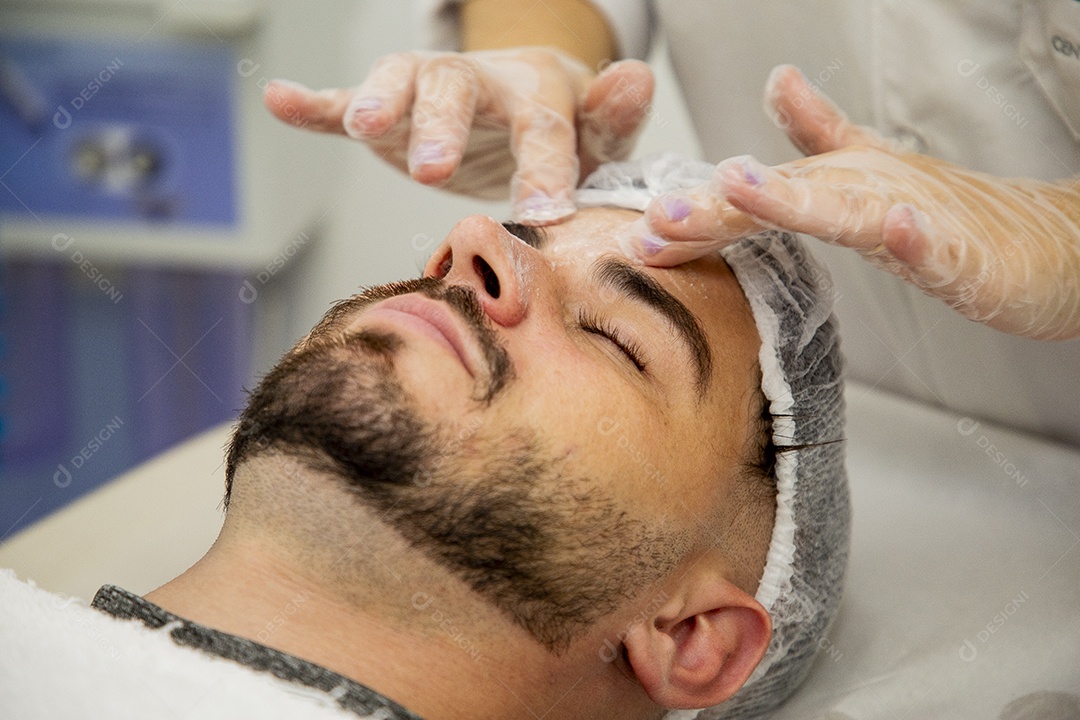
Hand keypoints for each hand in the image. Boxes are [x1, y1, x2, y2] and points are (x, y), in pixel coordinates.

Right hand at [263, 48, 653, 224]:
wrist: (520, 106)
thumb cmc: (562, 131)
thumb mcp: (593, 133)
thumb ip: (612, 118)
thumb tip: (639, 77)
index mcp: (535, 93)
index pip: (541, 127)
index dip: (542, 167)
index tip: (542, 213)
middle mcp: (477, 83)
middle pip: (455, 90)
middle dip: (441, 127)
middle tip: (431, 170)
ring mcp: (426, 92)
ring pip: (400, 84)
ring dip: (378, 101)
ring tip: (360, 126)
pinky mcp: (389, 110)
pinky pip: (344, 98)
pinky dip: (313, 102)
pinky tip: (280, 99)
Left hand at [632, 65, 1079, 339]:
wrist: (1045, 239)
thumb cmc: (956, 213)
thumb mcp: (874, 174)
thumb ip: (822, 134)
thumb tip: (779, 82)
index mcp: (838, 186)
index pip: (755, 198)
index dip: (697, 210)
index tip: (639, 228)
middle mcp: (865, 192)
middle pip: (783, 194)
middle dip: (717, 204)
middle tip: (657, 212)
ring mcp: (914, 217)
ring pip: (846, 207)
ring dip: (791, 198)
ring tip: (739, 187)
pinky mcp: (962, 251)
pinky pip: (936, 244)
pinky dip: (914, 235)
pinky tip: (894, 228)